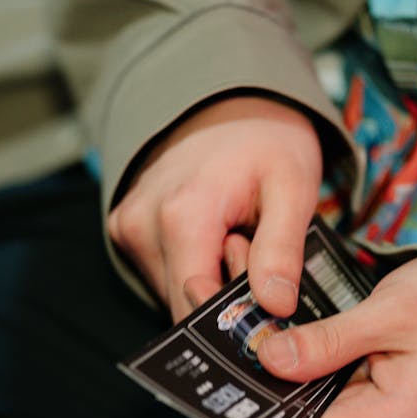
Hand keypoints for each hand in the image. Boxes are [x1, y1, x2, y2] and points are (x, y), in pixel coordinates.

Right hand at [107, 95, 321, 321]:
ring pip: (172, 293)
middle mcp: (142, 225)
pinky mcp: (123, 229)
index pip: (196, 304)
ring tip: (233, 236)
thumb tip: (274, 306)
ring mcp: (128, 227)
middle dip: (223, 295)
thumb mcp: (293, 187)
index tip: (265, 295)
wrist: (228, 105)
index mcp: (180, 216)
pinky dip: (191, 266)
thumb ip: (282, 250)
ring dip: (208, 280)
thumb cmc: (265, 143)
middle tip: (252, 248)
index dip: (235, 312)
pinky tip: (211, 234)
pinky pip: (161, 274)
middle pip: (182, 302)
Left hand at [252, 255, 416, 417]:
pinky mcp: (362, 408)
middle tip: (236, 332)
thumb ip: (330, 340)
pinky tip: (278, 337)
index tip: (232, 375)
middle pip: (304, 415)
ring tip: (252, 326)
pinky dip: (300, 366)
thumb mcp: (389, 313)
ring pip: (308, 402)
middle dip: (268, 377)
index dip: (267, 402)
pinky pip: (320, 393)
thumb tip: (272, 358)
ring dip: (280, 368)